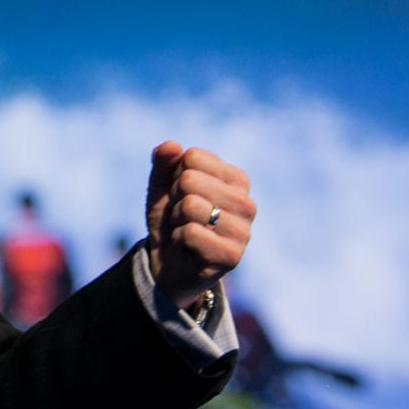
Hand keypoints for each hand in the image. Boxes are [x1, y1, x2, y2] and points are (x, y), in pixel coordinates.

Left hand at [145, 141, 255, 311]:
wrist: (167, 263)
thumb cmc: (170, 219)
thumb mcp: (161, 186)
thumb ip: (164, 162)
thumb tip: (171, 145)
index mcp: (236, 179)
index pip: (193, 157)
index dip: (174, 177)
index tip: (181, 196)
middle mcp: (246, 203)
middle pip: (189, 180)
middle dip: (174, 200)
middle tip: (182, 218)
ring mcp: (243, 231)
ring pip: (189, 205)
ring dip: (176, 221)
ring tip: (185, 232)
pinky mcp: (232, 256)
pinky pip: (188, 232)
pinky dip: (178, 240)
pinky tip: (188, 249)